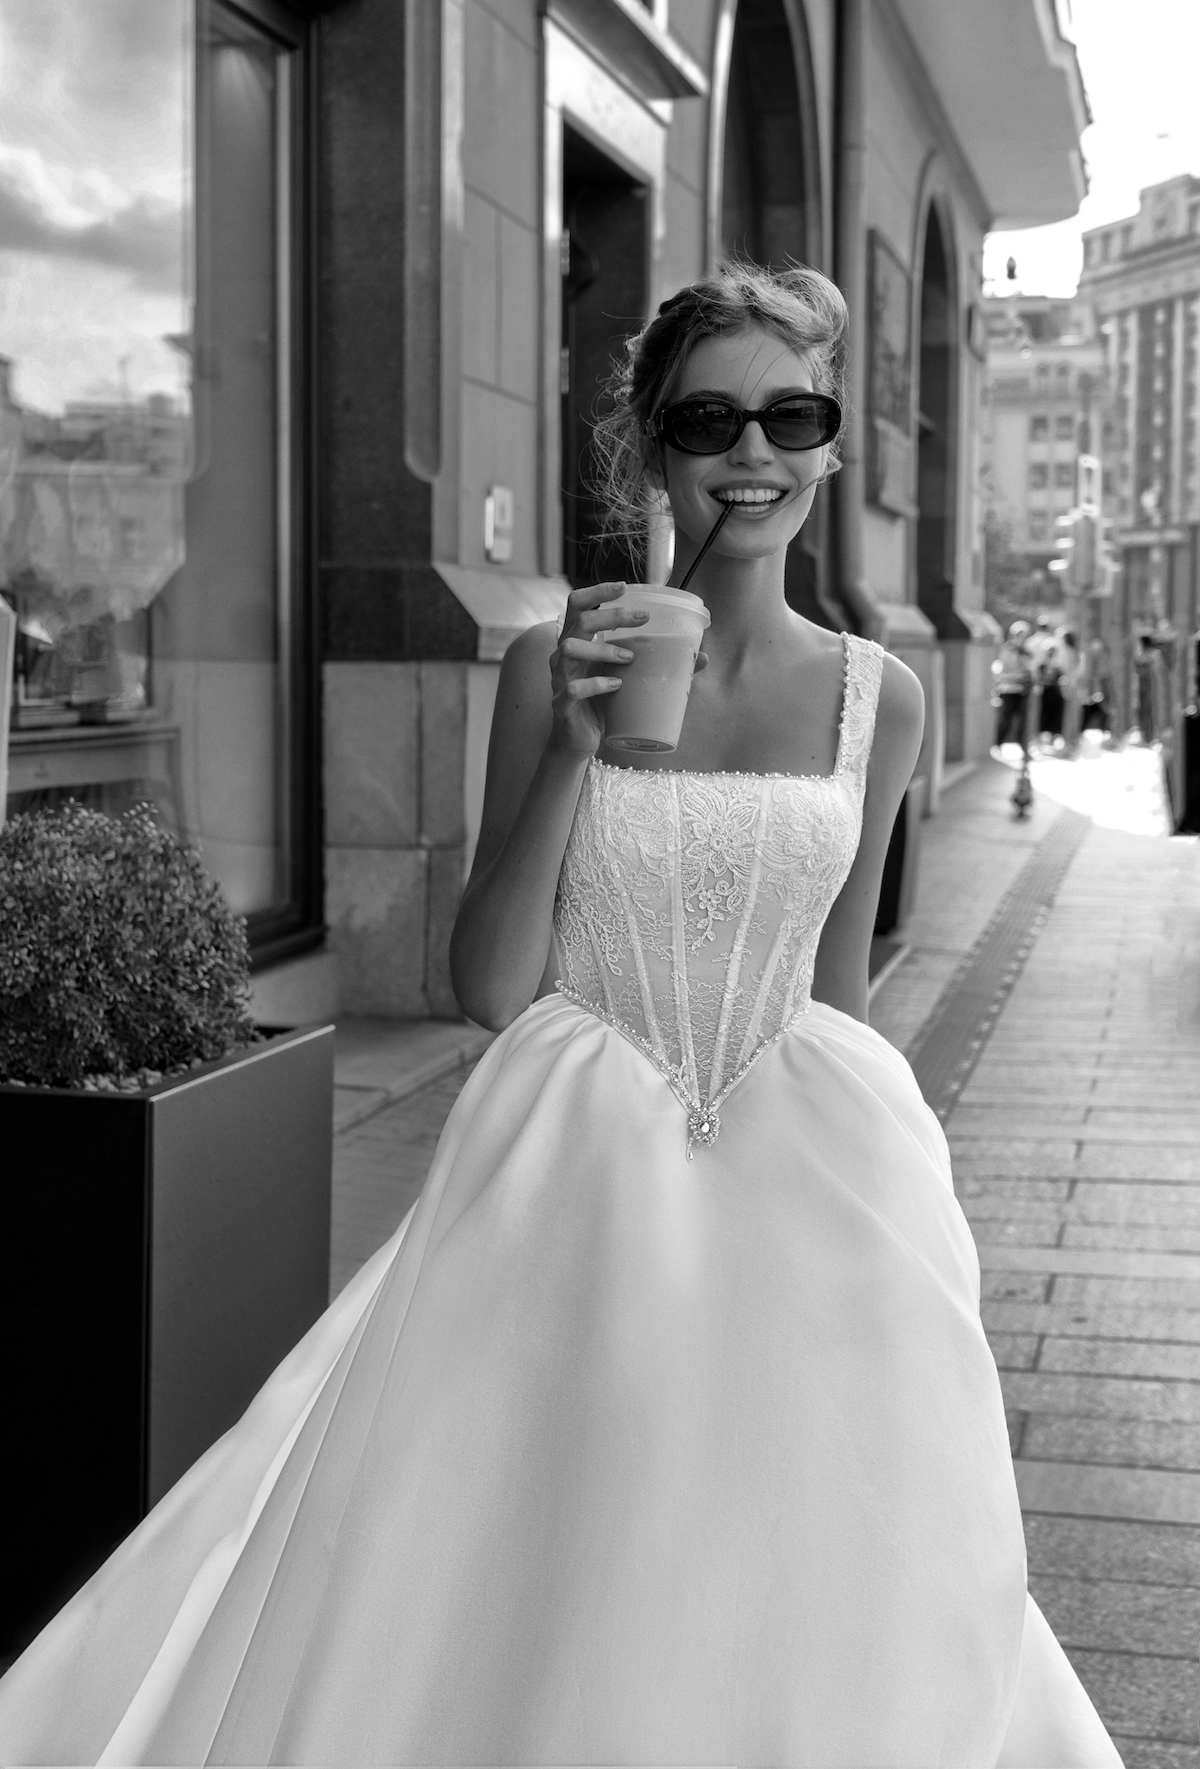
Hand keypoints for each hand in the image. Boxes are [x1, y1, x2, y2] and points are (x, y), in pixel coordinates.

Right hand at [547, 582, 646, 758]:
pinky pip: (574, 689)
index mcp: (576, 641)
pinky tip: (617, 685)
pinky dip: (597, 684)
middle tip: (642, 619)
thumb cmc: (602, 702)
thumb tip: (702, 658)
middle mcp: (563, 655)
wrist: (579, 740)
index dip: (597, 591)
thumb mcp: (626, 676)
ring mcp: (560, 678)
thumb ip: (655, 664)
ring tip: (629, 658)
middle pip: (579, 620)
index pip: (577, 604)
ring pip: (571, 649)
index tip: (624, 587)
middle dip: (612, 616)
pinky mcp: (562, 703)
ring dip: (603, 649)